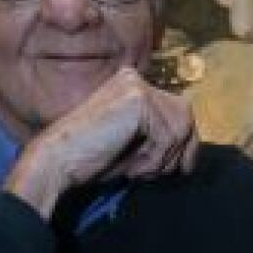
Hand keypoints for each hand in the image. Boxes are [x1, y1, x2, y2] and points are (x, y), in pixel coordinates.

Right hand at [6, 67, 199, 218]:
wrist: (59, 161)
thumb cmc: (91, 159)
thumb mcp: (133, 144)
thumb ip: (159, 137)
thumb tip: (193, 149)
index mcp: (132, 85)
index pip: (177, 110)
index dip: (185, 142)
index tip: (181, 169)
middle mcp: (135, 78)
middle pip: (185, 115)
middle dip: (179, 150)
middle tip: (156, 174)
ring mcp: (136, 85)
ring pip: (179, 127)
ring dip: (163, 159)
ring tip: (138, 172)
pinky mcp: (138, 100)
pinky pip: (167, 136)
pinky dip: (154, 160)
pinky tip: (132, 168)